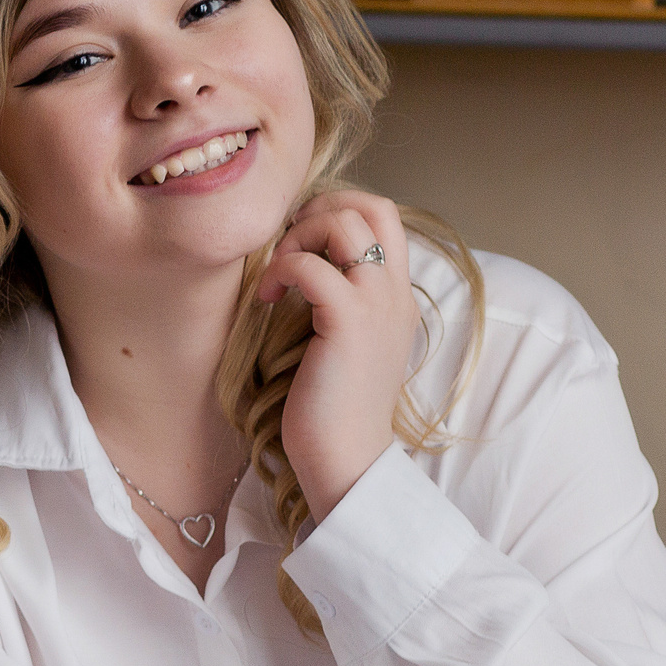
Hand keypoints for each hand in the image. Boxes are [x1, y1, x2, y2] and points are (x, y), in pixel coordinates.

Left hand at [255, 190, 420, 521]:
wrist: (347, 459)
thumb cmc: (334, 411)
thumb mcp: (346, 345)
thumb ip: (340, 303)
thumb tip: (303, 269)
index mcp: (398, 296)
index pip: (384, 218)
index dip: (338, 211)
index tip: (300, 241)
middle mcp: (395, 293)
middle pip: (374, 206)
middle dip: (323, 207)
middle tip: (289, 243)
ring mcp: (377, 305)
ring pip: (346, 223)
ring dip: (300, 235)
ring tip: (278, 273)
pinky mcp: (348, 322)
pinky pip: (312, 266)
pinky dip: (281, 271)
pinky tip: (266, 299)